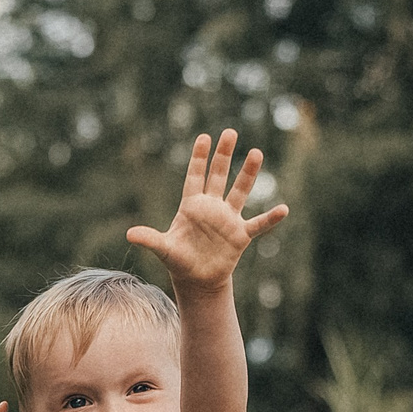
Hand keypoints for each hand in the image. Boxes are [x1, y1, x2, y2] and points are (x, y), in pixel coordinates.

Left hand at [126, 129, 288, 292]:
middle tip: (230, 132)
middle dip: (223, 155)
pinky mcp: (240, 235)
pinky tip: (283, 209)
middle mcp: (211, 207)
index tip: (204, 137)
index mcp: (191, 206)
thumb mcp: (164, 249)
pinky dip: (270, 219)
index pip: (195, 176)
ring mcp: (227, 219)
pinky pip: (258, 225)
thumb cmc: (178, 260)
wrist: (197, 279)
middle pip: (218, 176)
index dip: (198, 158)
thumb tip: (129, 235)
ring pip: (240, 191)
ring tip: (256, 153)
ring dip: (248, 173)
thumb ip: (150, 239)